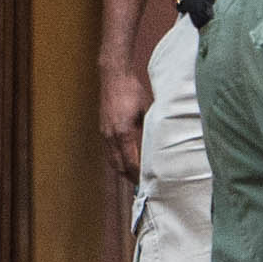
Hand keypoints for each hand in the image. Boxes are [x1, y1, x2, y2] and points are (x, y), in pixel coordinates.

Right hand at [98, 59, 152, 179]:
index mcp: (123, 133)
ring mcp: (105, 133)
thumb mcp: (147, 111)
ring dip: (122, 169)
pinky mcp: (103, 129)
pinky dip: (116, 159)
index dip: (138, 175)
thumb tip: (159, 144)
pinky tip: (125, 159)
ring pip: (112, 159)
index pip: (131, 162)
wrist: (114, 77)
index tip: (147, 182)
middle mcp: (111, 135)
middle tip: (141, 184)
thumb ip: (151, 129)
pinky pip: (109, 150)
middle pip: (118, 165)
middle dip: (129, 177)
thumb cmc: (132, 91)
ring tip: (133, 176)